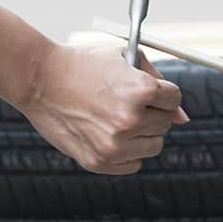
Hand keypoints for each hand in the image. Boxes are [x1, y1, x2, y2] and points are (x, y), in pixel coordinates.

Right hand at [19, 44, 189, 174]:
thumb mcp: (124, 58)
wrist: (38, 79)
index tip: (142, 90)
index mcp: (141, 90)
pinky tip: (106, 132)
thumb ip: (158, 83)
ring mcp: (115, 144)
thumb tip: (184, 118)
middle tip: (122, 101)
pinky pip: (133, 163)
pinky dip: (126, 151)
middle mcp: (131, 119)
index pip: (174, 99)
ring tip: (114, 116)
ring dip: (141, 133)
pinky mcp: (99, 162)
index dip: (160, 92)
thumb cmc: (83, 64)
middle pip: (165, 123)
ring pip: (153, 145)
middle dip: (151, 111)